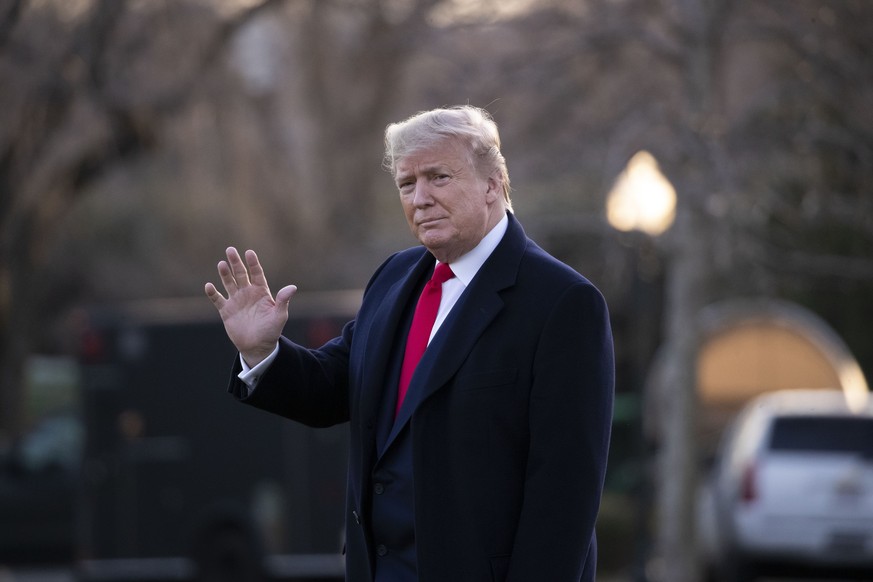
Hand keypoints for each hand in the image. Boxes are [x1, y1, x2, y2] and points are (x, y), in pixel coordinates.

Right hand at [205, 247, 296, 366]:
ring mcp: (236, 301)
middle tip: (230, 250)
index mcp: (261, 292)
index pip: (256, 273)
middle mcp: (247, 293)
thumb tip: (293, 287)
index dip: (253, 263)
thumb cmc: (271, 331)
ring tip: (221, 264)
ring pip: (229, 283)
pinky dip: (213, 293)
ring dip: (224, 274)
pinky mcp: (226, 311)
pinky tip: (209, 286)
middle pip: (240, 274)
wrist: (258, 347)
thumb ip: (283, 300)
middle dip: (235, 262)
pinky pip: (218, 300)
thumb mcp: (279, 316)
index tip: (249, 252)